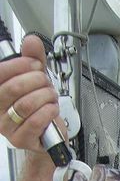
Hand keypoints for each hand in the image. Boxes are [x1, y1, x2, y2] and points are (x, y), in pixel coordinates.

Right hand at [0, 34, 64, 151]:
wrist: (49, 136)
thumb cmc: (40, 109)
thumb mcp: (37, 80)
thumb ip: (34, 59)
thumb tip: (32, 41)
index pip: (0, 73)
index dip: (21, 65)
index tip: (36, 64)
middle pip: (14, 87)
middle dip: (37, 81)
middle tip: (46, 83)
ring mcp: (7, 126)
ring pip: (26, 104)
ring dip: (45, 96)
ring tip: (51, 97)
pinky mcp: (20, 139)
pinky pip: (34, 121)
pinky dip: (48, 111)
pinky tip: (52, 109)